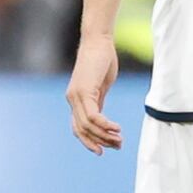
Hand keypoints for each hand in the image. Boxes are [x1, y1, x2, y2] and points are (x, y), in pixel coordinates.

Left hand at [67, 33, 122, 153]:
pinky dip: (105, 125)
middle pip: (83, 130)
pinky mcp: (84, 92)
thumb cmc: (102, 60)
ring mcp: (76, 96)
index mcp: (76, 99)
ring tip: (120, 140)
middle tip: (118, 146)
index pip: (78, 128)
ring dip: (104, 136)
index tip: (104, 150)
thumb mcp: (101, 85)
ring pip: (87, 126)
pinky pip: (93, 116)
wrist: (98, 42)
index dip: (89, 141)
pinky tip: (117, 129)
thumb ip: (99, 100)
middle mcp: (72, 100)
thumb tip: (101, 117)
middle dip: (100, 141)